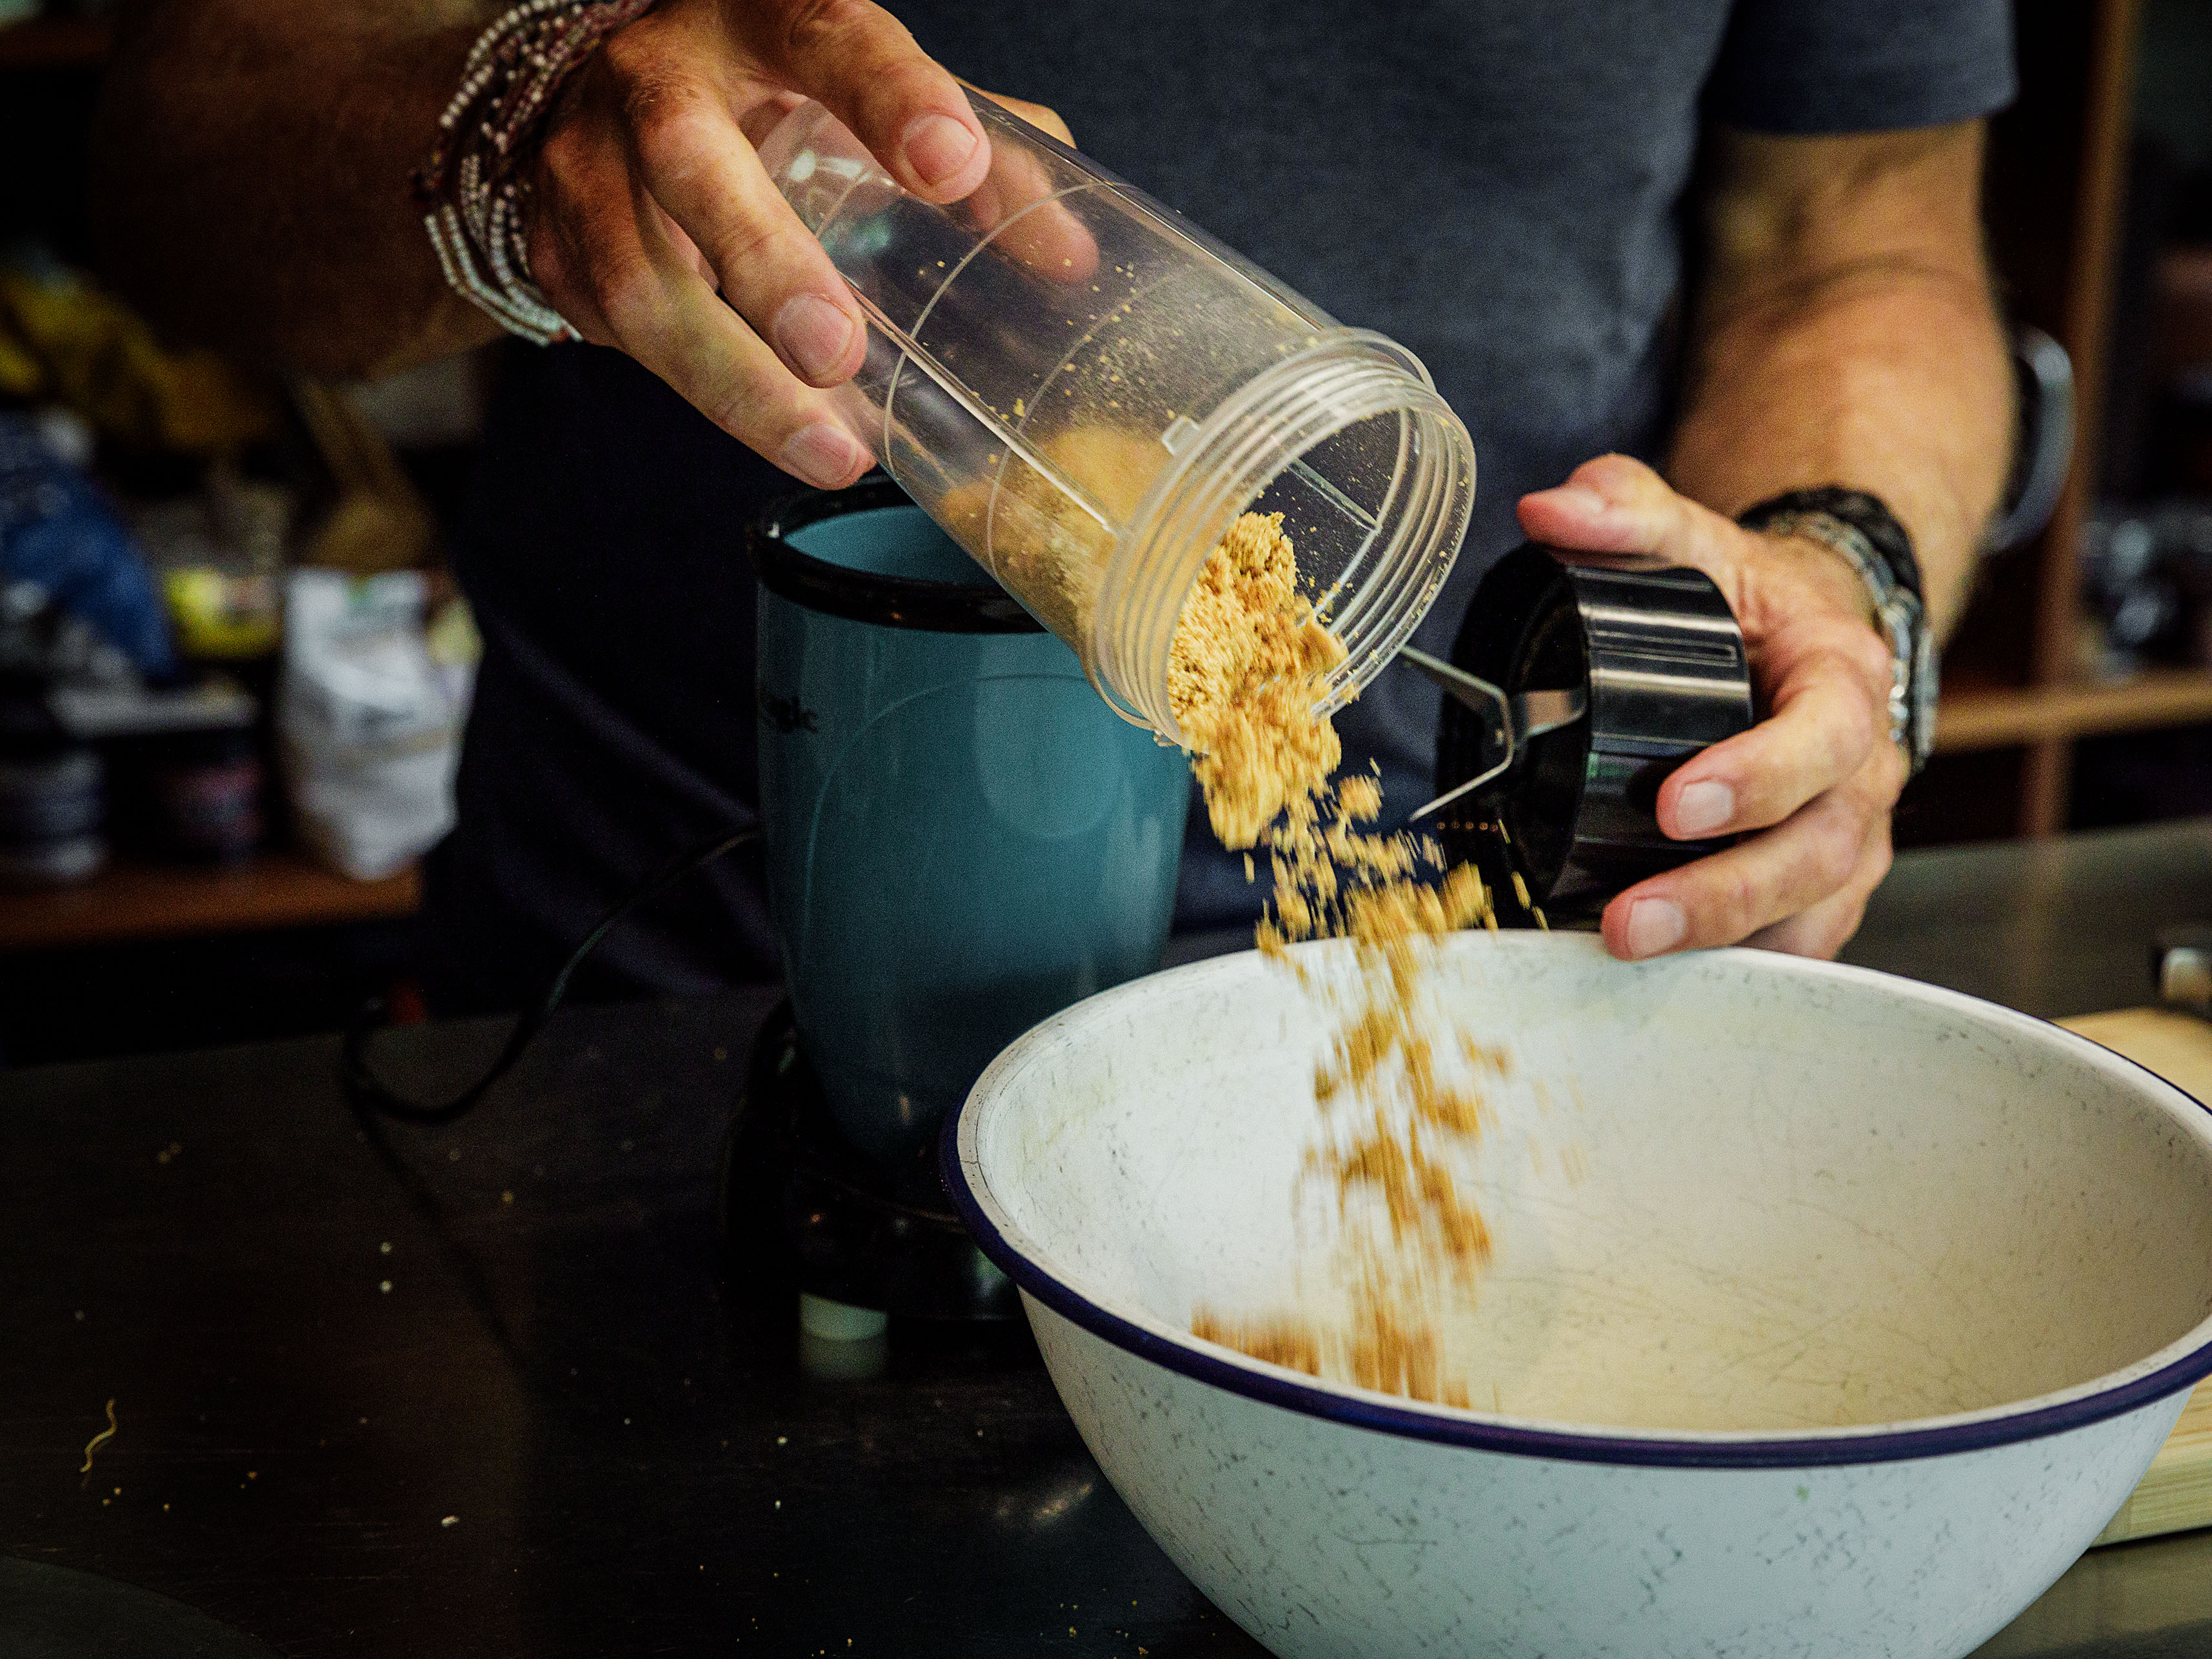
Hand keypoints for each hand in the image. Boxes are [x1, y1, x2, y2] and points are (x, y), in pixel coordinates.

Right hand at [524, 0, 1072, 487]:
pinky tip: (784, 435)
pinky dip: (710, 397)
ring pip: (643, 281)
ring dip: (738, 378)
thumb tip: (1072, 252)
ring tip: (833, 449)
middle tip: (840, 350)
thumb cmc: (767, 96)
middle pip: (690, 159)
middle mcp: (658, 74)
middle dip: (765, 261)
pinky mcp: (559, 251)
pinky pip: (626, 338)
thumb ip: (973, 153)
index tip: (953, 164)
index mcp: (759, 13)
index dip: (890, 95)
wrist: (586, 100)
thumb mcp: (864, 95)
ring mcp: (589, 164)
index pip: (826, 33)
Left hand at [1517, 454, 1903, 961]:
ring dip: (1726, 942)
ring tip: (1629, 953)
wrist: (1803, 633)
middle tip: (1632, 921)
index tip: (1676, 805)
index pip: (1823, 737)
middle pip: (1819, 848)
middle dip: (1726, 894)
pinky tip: (1668, 981)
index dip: (1759, 776)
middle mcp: (1863, 769)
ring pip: (1814, 908)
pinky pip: (1800, 937)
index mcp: (1842, 682)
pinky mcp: (1823, 881)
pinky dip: (1741, 964)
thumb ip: (1625, 510)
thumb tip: (1549, 510)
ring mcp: (1851, 834)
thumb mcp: (1692, 537)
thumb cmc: (1745, 597)